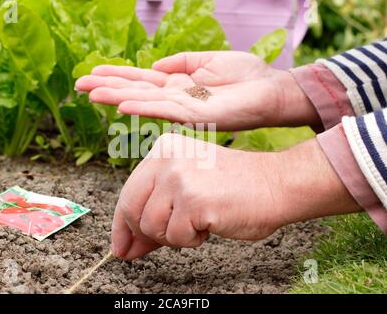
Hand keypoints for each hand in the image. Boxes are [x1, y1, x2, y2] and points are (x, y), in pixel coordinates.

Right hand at [75, 51, 319, 130]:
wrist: (271, 90)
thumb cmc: (245, 76)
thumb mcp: (209, 60)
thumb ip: (181, 61)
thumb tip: (155, 65)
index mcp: (178, 83)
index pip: (141, 79)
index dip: (117, 75)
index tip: (92, 72)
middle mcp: (176, 97)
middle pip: (136, 90)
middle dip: (107, 87)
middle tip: (78, 84)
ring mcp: (185, 107)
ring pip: (145, 101)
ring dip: (117, 97)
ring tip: (91, 93)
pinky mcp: (198, 115)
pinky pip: (166, 109)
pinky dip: (143, 106)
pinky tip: (124, 103)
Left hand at [111, 133, 360, 259]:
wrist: (274, 185)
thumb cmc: (234, 188)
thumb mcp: (186, 189)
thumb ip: (156, 210)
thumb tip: (126, 246)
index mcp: (163, 149)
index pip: (128, 192)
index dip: (122, 224)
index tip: (120, 245)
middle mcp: (166, 158)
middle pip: (131, 210)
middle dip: (144, 233)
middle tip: (161, 242)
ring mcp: (178, 178)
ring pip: (151, 227)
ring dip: (174, 236)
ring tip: (198, 222)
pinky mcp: (192, 200)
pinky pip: (175, 237)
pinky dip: (192, 240)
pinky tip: (209, 225)